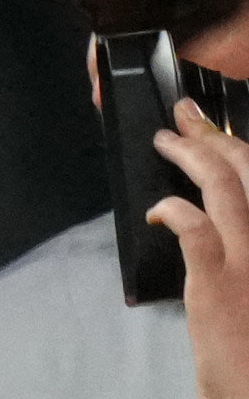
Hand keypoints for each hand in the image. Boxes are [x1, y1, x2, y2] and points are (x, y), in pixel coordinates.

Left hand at [158, 90, 248, 398]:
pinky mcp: (219, 281)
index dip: (240, 151)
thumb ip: (248, 266)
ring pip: (224, 187)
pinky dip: (173, 210)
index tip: (217, 136)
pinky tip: (159, 210)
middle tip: (184, 117)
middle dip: (214, 136)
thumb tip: (230, 256)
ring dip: (191, 157)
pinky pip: (194, 227)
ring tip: (167, 140)